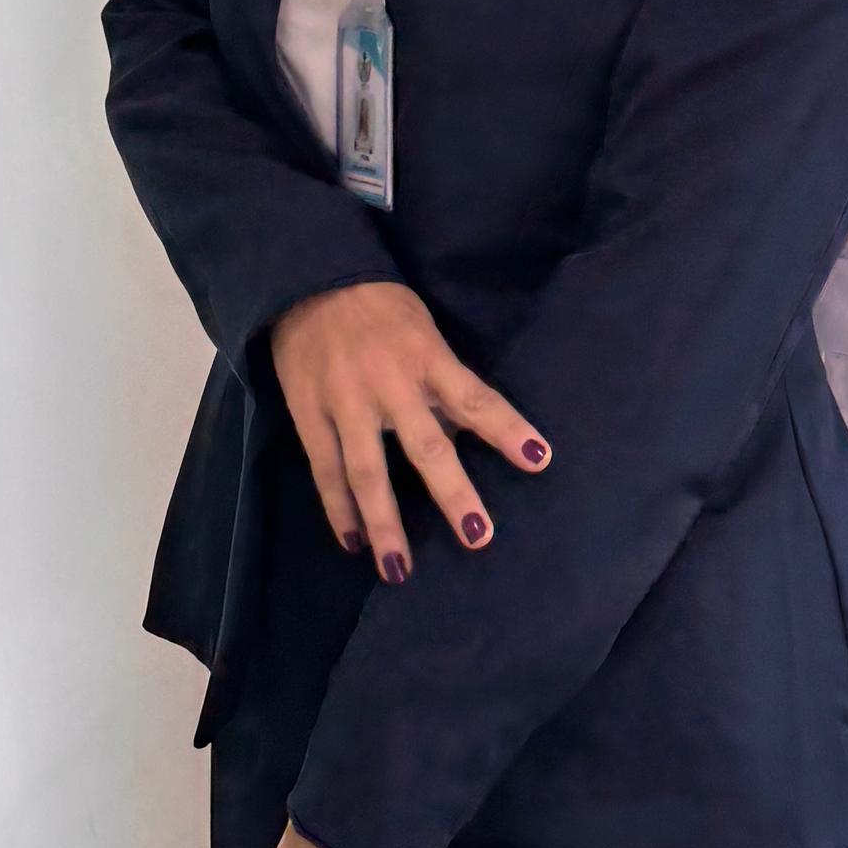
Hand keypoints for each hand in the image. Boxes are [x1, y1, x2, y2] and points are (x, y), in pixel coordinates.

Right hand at [270, 281, 549, 576]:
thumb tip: (469, 436)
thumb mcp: (424, 332)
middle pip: (425, 446)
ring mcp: (345, 401)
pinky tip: (354, 542)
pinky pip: (325, 469)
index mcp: (426, 357)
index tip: (539, 459)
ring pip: (367, 471)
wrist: (309, 278)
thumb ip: (443, 384)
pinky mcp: (309, 413)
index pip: (475, 398)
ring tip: (398, 569)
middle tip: (477, 535)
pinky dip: (339, 508)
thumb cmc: (382, 308)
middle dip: (452, 492)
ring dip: (384, 523)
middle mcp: (389, 383)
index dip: (506, 429)